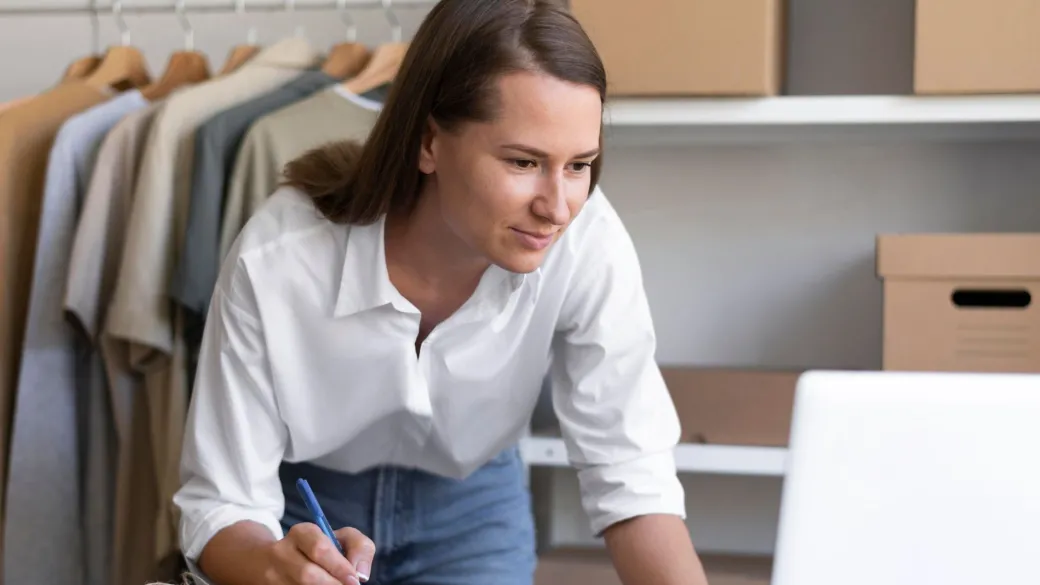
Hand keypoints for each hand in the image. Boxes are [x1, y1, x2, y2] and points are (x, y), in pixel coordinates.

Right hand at [262, 522, 376, 584]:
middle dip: (332, 584)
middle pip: (307, 573)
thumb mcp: (342, 538)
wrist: (278, 561)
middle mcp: (281, 552)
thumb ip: (359, 547)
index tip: (354, 580)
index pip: (319, 548)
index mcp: (301, 533)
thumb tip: (361, 573)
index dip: (339, 567)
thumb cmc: (321, 549)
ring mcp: (272, 574)